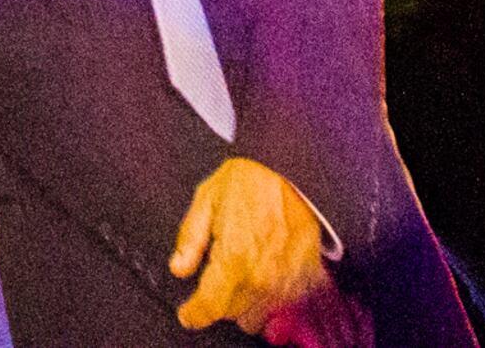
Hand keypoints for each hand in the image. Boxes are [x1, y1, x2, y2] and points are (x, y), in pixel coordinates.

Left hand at [170, 157, 347, 338]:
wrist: (294, 168)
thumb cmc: (252, 178)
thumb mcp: (207, 199)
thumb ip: (189, 239)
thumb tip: (179, 268)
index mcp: (234, 260)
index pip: (209, 308)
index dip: (193, 313)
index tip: (188, 312)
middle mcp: (262, 278)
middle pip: (232, 315)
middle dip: (221, 298)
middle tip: (221, 272)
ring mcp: (287, 282)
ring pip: (257, 316)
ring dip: (246, 300)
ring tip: (244, 271)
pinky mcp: (306, 279)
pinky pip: (282, 305)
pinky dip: (272, 295)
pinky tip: (266, 271)